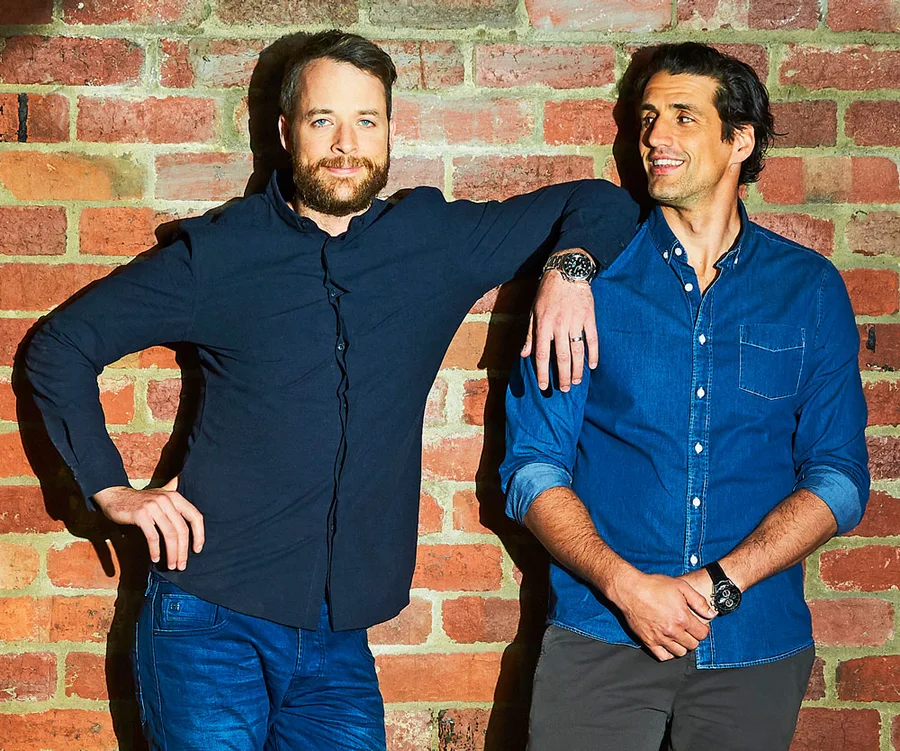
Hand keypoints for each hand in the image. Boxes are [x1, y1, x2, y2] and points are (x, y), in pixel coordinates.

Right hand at [93, 477, 203, 570]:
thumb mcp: (161, 501)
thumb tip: (188, 538)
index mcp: (175, 497)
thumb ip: (174, 512)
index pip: (195, 517)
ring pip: (170, 534)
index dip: (199, 535)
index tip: (197, 550)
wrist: (115, 495)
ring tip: (171, 565)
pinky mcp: (140, 514)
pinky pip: (153, 536)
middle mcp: (167, 500)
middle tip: (182, 565)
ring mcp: (154, 506)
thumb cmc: (140, 503)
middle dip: (183, 551)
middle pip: (182, 530)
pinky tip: (155, 558)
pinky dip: (155, 550)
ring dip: (172, 553)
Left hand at [521, 261, 597, 392]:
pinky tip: (592, 365)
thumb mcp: (533, 312)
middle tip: (563, 389)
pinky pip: (593, 339)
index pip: (542, 354)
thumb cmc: (547, 293)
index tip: (543, 386)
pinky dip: (594, 353)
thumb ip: (530, 335)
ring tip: (576, 382)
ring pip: (577, 351)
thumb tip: (524, 354)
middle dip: (562, 376)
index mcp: (544, 325)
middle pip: (562, 357)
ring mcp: (576, 322)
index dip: (542, 372)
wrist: (567, 272)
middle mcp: (559, 325)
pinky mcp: (589, 317)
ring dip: (577, 369)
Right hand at [610, 569, 716, 661]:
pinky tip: (668, 644)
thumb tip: (712, 614)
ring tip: (678, 636)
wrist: (630, 590)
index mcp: (682, 618)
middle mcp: (672, 631)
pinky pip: (663, 656)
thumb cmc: (654, 585)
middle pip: (693, 645)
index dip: (703, 629)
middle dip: (693, 637)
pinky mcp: (648, 641)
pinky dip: (669, 653)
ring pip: (680, 652)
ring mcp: (660, 638)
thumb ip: (699, 601)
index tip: (699, 625)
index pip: (702, 634)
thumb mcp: (681, 587)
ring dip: (682, 646)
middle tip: (688, 629)